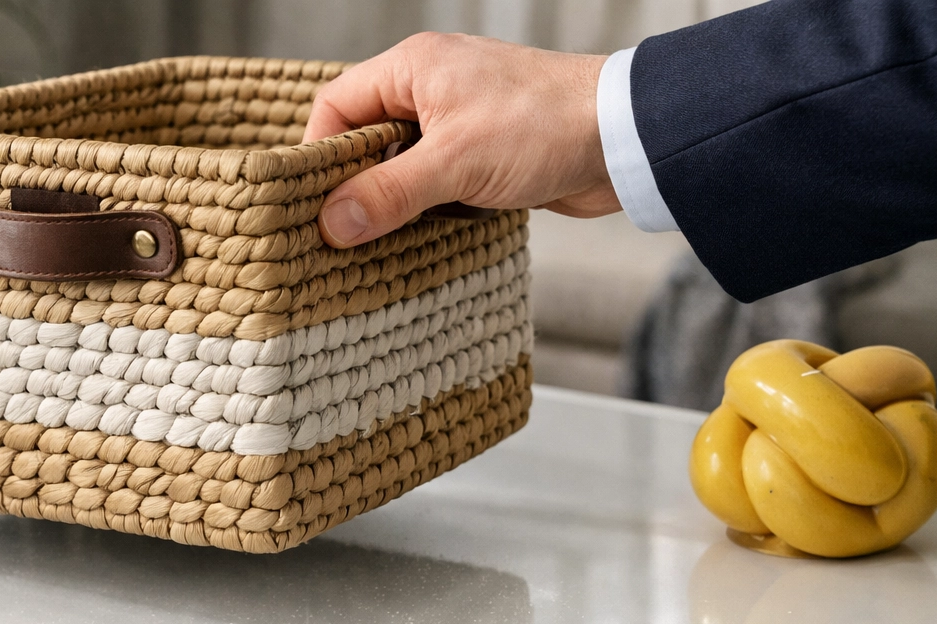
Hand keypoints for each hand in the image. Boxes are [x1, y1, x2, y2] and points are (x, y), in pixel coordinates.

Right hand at [303, 33, 618, 247]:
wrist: (626, 140)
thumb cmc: (546, 127)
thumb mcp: (454, 163)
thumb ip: (388, 193)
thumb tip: (331, 223)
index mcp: (414, 68)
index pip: (336, 106)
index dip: (318, 155)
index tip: (311, 204)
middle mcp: (430, 89)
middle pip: (363, 139)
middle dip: (352, 186)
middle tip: (336, 232)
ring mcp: (457, 122)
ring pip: (398, 166)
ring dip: (390, 204)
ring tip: (375, 242)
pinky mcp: (482, 154)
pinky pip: (432, 184)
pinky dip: (423, 210)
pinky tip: (419, 238)